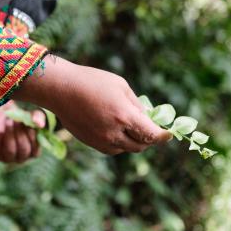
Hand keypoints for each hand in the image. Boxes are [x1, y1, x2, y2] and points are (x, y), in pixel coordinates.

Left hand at [0, 101, 45, 162]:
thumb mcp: (32, 115)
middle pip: (23, 150)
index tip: (29, 125)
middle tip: (17, 121)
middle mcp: (21, 158)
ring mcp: (7, 157)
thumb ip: (38, 118)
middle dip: (21, 134)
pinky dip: (0, 136)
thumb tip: (39, 124)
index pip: (35, 152)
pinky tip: (2, 129)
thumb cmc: (23, 119)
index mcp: (33, 152)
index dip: (32, 138)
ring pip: (10, 150)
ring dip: (10, 134)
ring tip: (9, 122)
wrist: (5, 115)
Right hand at [13, 56, 170, 154]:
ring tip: (132, 127)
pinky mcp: (92, 144)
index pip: (152, 134)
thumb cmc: (92, 82)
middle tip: (151, 128)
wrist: (60, 89)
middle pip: (141, 145)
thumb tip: (147, 119)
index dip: (164, 136)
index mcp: (124, 116)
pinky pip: (113, 149)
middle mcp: (114, 133)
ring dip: (134, 141)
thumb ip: (136, 105)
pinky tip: (117, 130)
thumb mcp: (120, 86)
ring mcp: (102, 141)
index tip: (169, 135)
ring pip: (127, 149)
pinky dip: (119, 143)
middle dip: (149, 138)